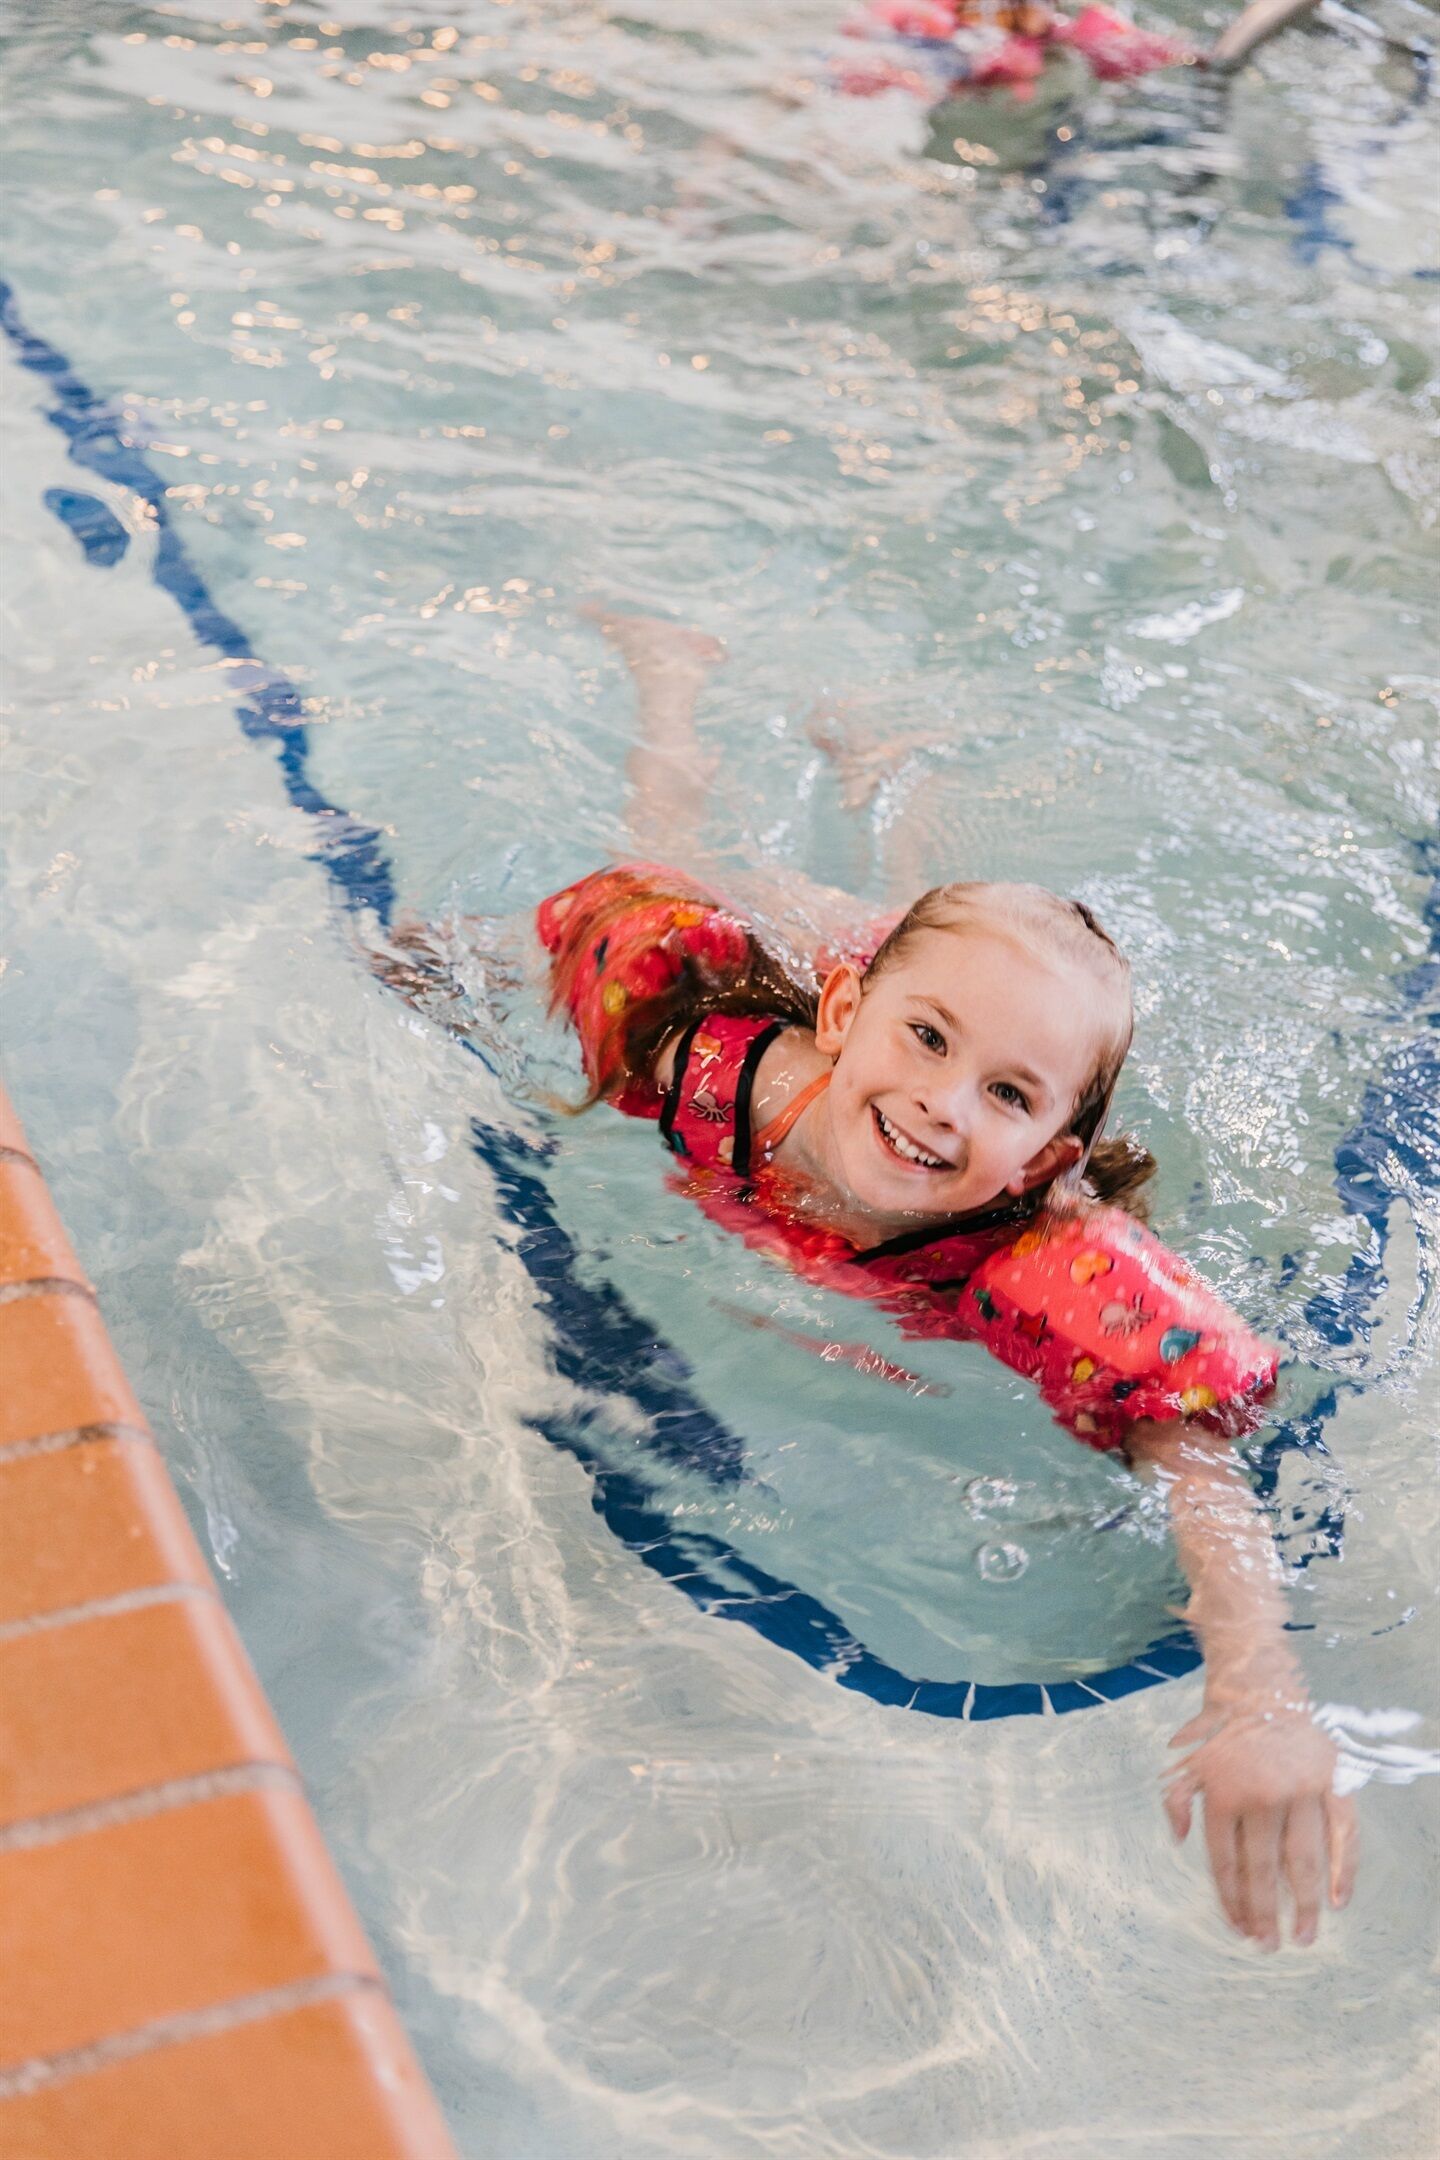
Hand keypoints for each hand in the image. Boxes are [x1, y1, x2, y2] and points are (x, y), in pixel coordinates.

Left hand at [1164, 1698, 1357, 1949]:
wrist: (1261, 1688)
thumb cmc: (1221, 1733)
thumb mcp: (1187, 1762)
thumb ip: (1176, 1800)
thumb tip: (1179, 1841)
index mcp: (1223, 1795)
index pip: (1227, 1863)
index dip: (1232, 1900)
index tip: (1240, 1930)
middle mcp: (1260, 1795)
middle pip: (1263, 1869)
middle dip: (1264, 1913)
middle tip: (1269, 1947)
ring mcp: (1299, 1789)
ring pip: (1302, 1859)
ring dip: (1303, 1903)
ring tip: (1303, 1937)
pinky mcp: (1331, 1781)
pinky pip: (1343, 1833)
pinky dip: (1345, 1869)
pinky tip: (1339, 1901)